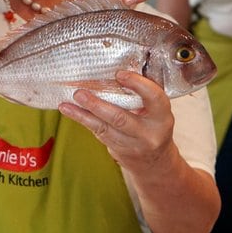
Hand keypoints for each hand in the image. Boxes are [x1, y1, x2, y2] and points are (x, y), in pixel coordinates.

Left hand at [58, 70, 174, 169]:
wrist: (153, 161)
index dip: (138, 84)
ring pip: (104, 127)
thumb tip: (117, 71)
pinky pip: (97, 132)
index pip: (154, 98)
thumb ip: (144, 95)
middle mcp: (148, 133)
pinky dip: (82, 119)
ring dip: (84, 113)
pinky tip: (68, 109)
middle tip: (80, 92)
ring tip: (70, 100)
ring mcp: (131, 144)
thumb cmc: (154, 127)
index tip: (120, 74)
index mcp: (162, 118)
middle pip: (121, 118)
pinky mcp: (116, 148)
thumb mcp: (157, 112)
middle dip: (98, 105)